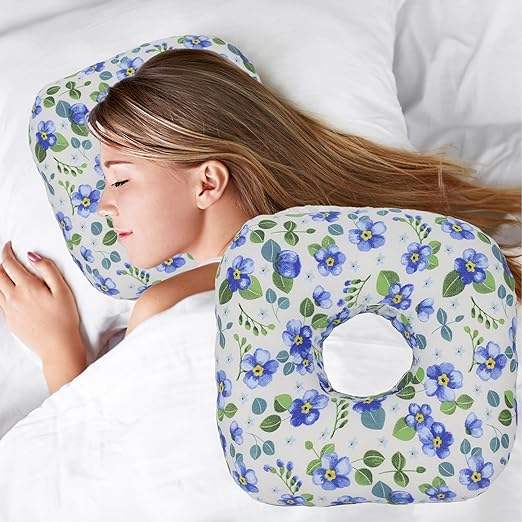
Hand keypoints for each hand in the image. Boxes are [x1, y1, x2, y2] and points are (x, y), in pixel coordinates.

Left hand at [0, 240, 81, 363]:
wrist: (57, 346)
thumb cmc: (65, 318)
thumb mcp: (62, 290)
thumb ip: (47, 269)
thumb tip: (32, 255)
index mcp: (27, 287)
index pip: (9, 264)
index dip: (7, 252)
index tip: (9, 246)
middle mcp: (13, 297)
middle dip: (1, 263)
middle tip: (7, 258)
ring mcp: (9, 310)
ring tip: (7, 274)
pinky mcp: (10, 321)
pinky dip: (1, 292)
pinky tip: (10, 292)